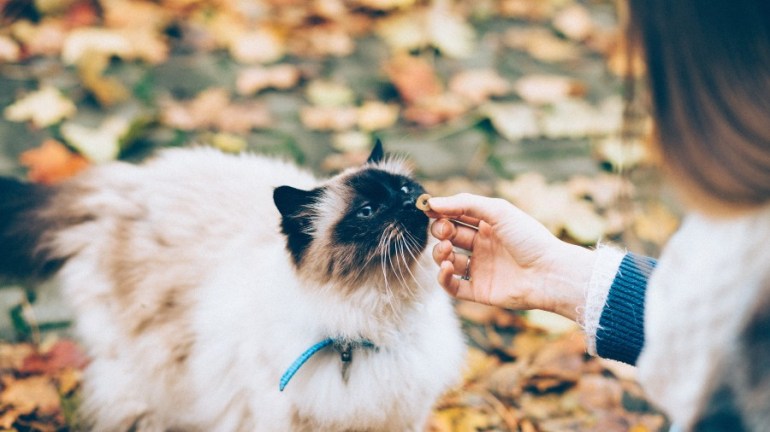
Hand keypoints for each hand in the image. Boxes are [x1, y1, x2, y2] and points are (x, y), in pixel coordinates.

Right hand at [427, 193, 594, 321]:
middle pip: (449, 237)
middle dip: (440, 232)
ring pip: (447, 260)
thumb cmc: (529, 238)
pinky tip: (448, 267)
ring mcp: (480, 269)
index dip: (442, 213)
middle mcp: (483, 246)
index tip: (429, 210)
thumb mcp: (497, 211)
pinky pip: (452, 286)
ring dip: (439, 253)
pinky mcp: (479, 291)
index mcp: (489, 225)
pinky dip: (443, 277)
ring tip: (446, 250)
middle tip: (445, 231)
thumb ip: (464, 204)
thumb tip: (432, 203)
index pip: (457, 216)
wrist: (549, 273)